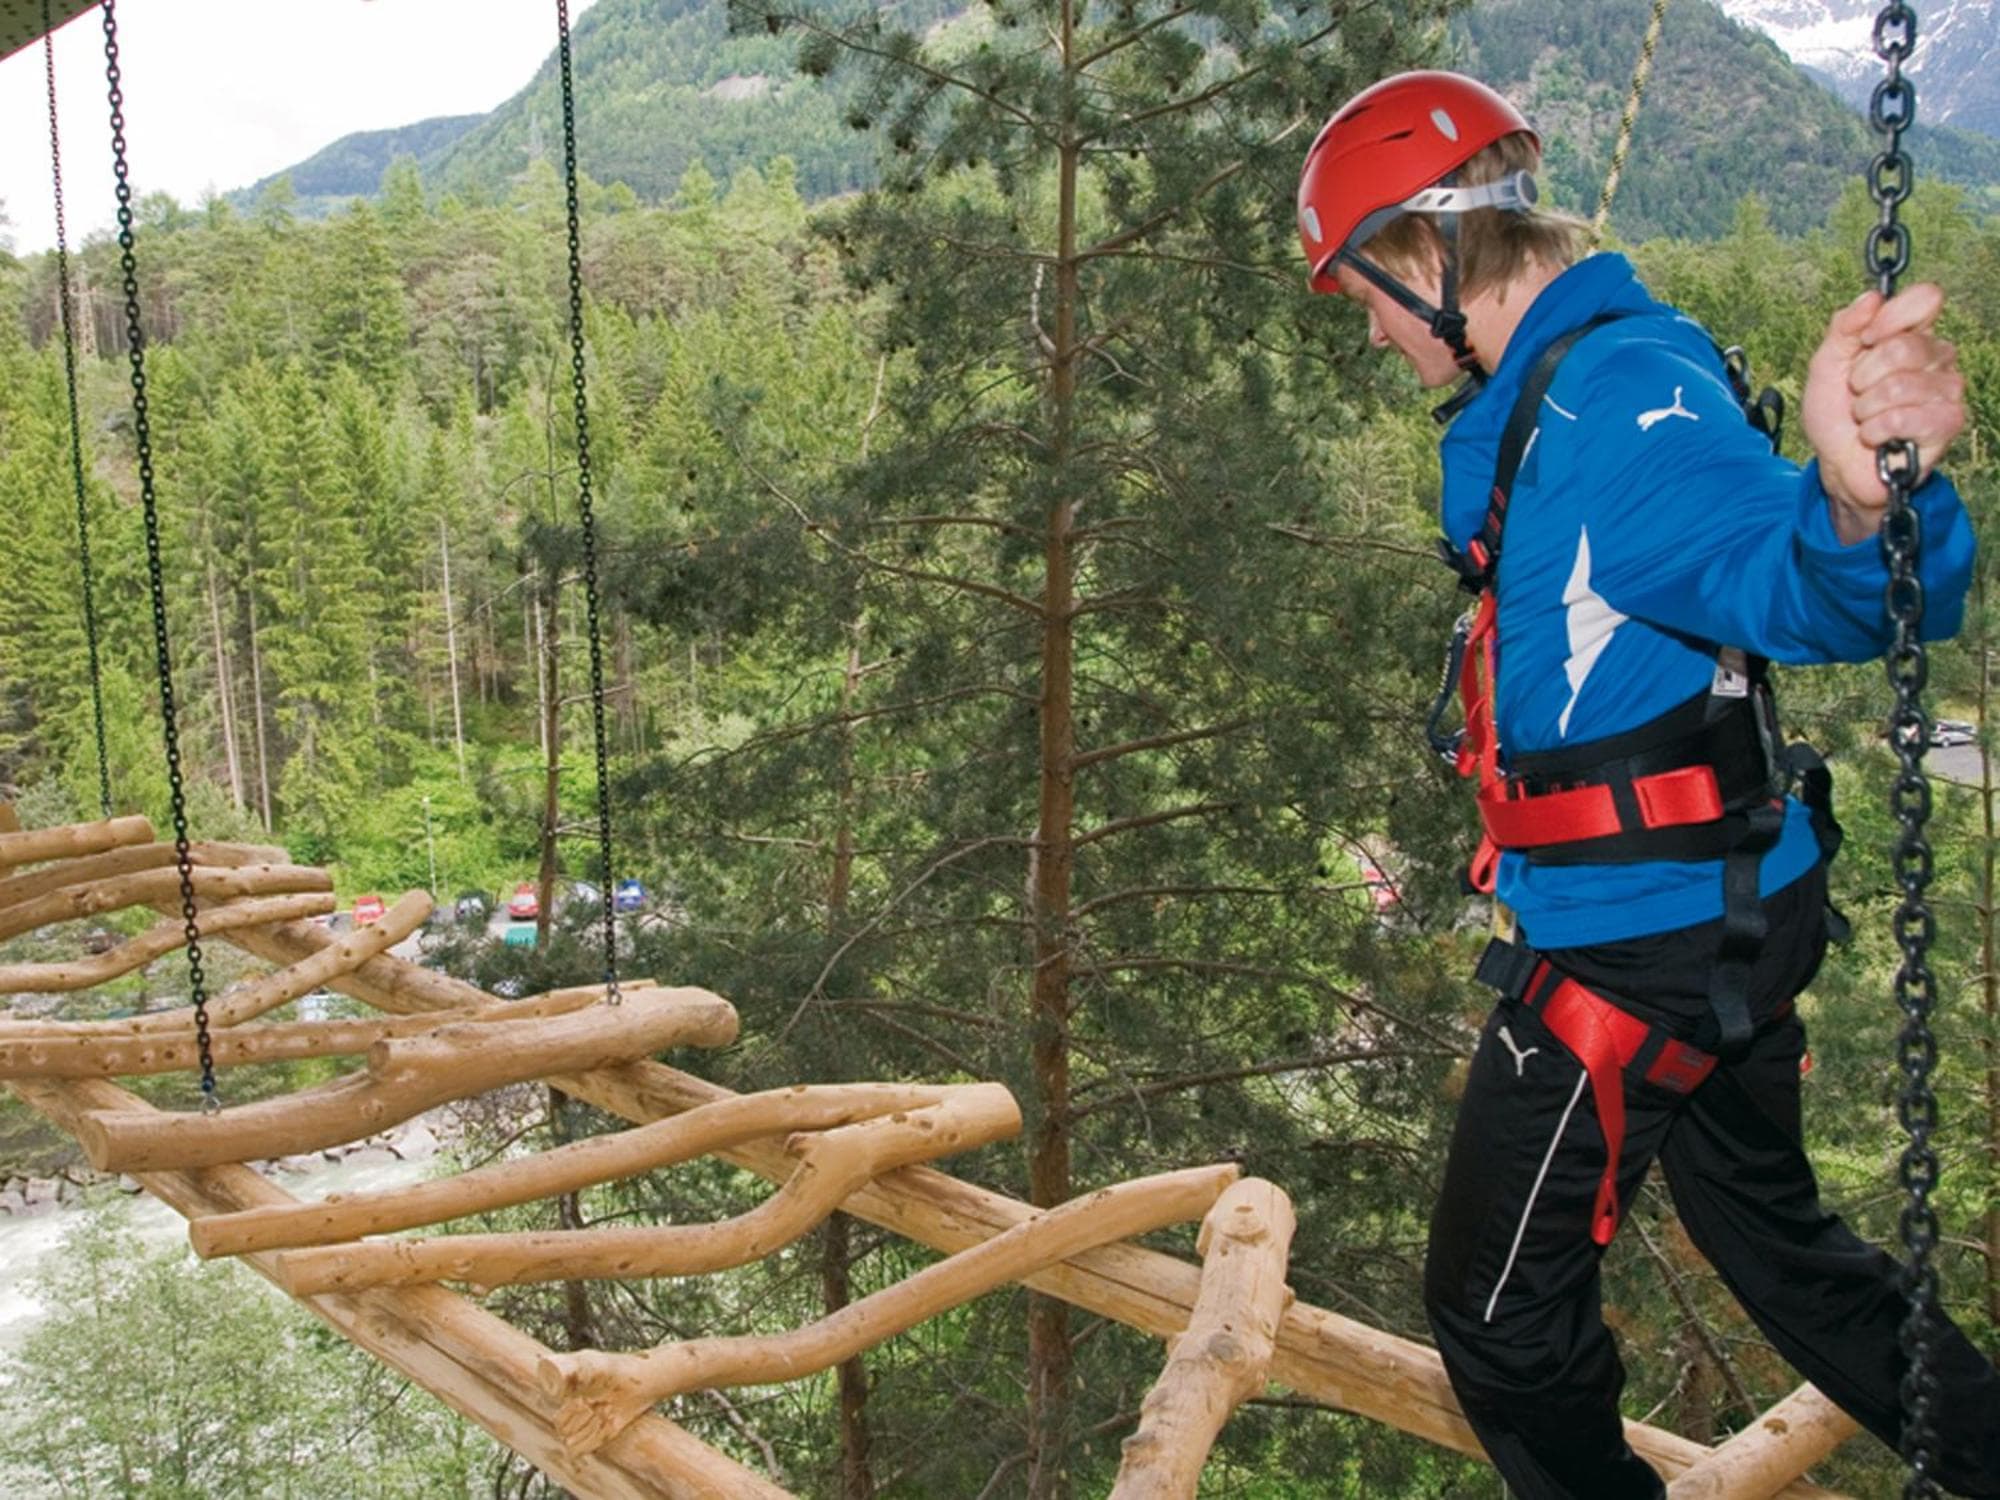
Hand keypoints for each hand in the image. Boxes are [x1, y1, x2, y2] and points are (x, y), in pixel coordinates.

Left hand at [1801, 284, 1964, 543]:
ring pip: (1900, 385)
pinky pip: (1904, 417)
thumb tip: (1872, 297)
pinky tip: (1877, 437)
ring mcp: (1947, 390)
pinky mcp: (1947, 422)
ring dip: (1867, 408)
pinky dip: (1877, 430)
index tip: (1865, 340)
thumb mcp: (1826, 365)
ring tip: (1866, 419)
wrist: (1838, 464)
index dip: (1891, 317)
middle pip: (1903, 346)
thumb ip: (1843, 328)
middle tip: (1858, 394)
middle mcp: (1937, 357)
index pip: (1926, 299)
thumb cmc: (1837, 414)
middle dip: (1863, 376)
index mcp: (1912, 335)